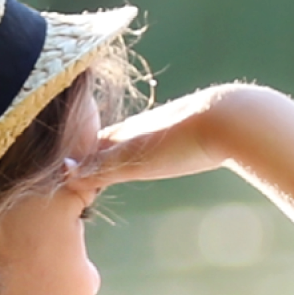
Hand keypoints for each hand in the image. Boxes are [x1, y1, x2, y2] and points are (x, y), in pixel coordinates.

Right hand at [71, 83, 260, 189]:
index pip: (90, 144)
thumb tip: (65, 174)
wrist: (230, 120)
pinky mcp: (191, 131)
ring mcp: (167, 126)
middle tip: (81, 169)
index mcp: (126, 132)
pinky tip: (162, 154)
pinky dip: (152, 151)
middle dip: (96, 153)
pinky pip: (162, 142)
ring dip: (124, 151)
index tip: (62, 170)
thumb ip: (102, 168)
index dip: (76, 157)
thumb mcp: (136, 160)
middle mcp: (143, 126)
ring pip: (137, 139)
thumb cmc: (181, 141)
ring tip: (115, 163)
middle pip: (111, 140)